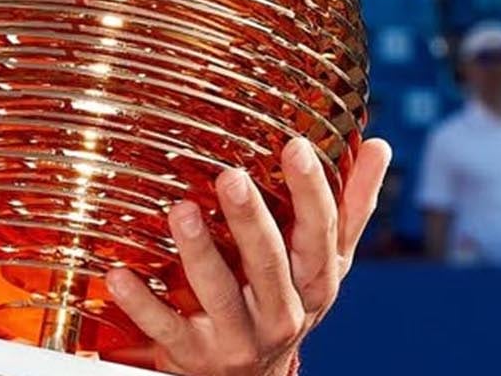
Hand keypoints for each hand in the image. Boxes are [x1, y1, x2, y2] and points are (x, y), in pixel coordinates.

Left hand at [105, 137, 392, 375]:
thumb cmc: (284, 302)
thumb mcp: (323, 262)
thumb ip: (350, 207)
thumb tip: (380, 146)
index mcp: (316, 282)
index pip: (322, 234)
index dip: (312, 192)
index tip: (295, 147)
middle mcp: (283, 312)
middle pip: (271, 264)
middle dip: (251, 221)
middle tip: (230, 177)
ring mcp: (238, 336)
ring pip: (219, 294)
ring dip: (199, 252)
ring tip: (180, 211)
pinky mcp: (194, 354)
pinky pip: (166, 327)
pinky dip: (142, 302)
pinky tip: (120, 274)